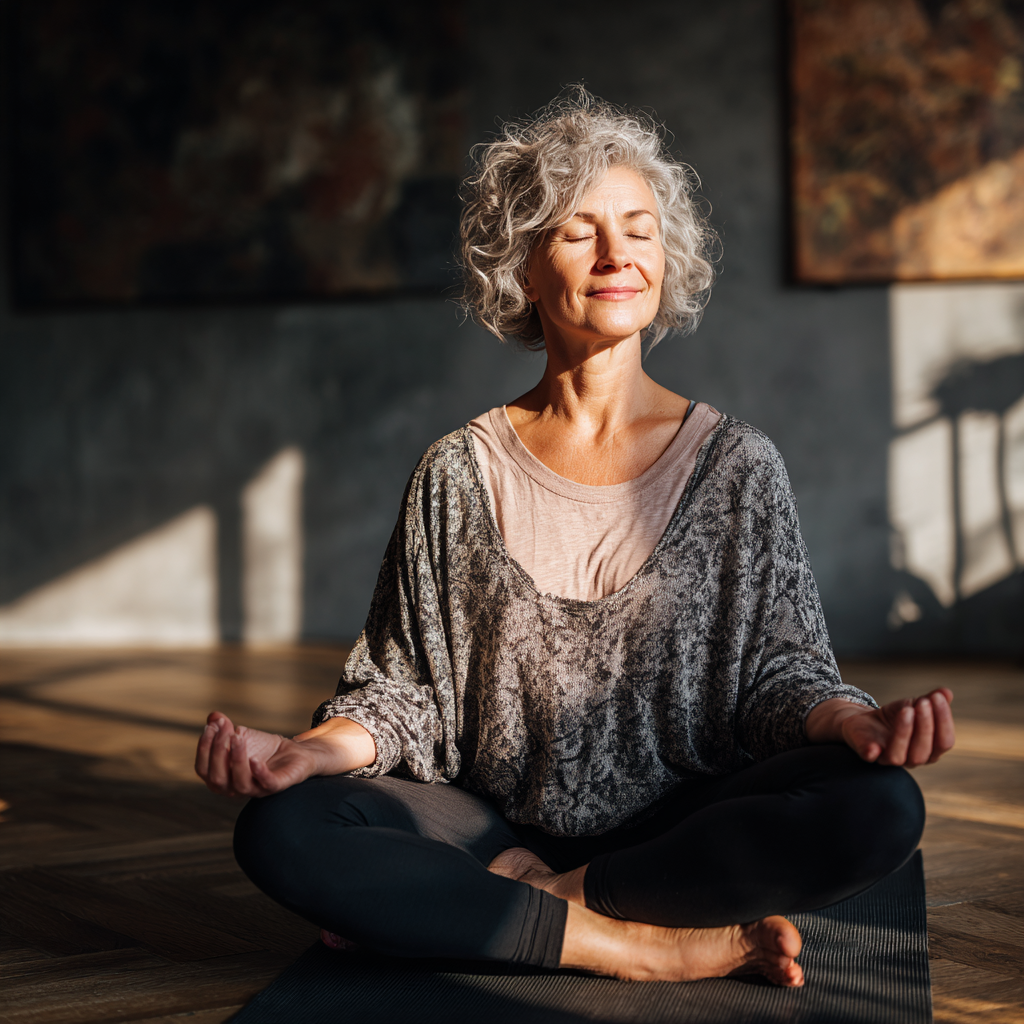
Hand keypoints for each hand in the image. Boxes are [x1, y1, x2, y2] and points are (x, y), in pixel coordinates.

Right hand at [194, 710, 377, 797]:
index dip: (204, 748)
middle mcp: (235, 789)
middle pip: (217, 778)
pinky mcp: (276, 787)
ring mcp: (256, 790)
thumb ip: (225, 728)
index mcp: (222, 778)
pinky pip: (265, 784)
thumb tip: (212, 716)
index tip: (210, 726)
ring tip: (237, 737)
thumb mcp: (242, 734)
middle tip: (224, 728)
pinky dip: (259, 772)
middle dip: (217, 751)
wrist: (295, 752)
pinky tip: (254, 759)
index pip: (203, 769)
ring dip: (236, 758)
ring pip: (239, 783)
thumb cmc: (263, 748)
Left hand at [806, 689, 954, 766]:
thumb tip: (946, 692)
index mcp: (930, 750)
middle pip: (924, 751)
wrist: (866, 720)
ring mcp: (889, 759)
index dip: (944, 721)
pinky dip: (873, 752)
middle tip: (922, 702)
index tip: (937, 698)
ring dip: (905, 732)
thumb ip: (931, 701)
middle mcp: (912, 759)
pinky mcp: (868, 755)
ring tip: (906, 710)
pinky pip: (870, 757)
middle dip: (925, 725)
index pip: (944, 742)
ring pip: (900, 756)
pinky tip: (875, 746)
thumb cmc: (895, 717)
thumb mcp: (913, 705)